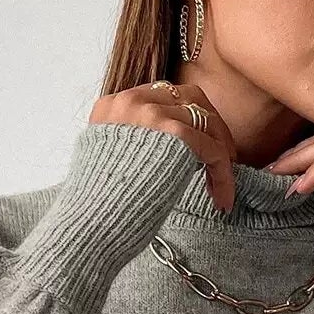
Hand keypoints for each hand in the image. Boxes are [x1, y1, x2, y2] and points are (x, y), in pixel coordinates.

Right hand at [88, 82, 238, 212]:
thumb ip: (129, 144)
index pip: (162, 96)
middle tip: (223, 158)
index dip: (187, 120)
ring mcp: (152, 114)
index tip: (198, 146)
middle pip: (190, 96)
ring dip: (221, 155)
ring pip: (207, 123)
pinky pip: (214, 151)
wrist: (90, 218)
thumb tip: (163, 152)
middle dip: (211, 125)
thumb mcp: (105, 160)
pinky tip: (222, 200)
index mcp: (113, 106)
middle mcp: (131, 101)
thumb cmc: (97, 205)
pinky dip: (224, 176)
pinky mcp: (174, 134)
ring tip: (222, 186)